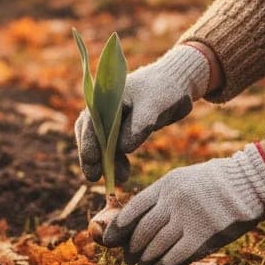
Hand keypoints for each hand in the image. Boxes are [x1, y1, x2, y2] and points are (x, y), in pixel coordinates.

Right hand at [76, 44, 210, 183]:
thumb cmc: (164, 89)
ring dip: (106, 162)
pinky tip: (124, 174)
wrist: (176, 85)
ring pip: (102, 144)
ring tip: (119, 179)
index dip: (88, 140)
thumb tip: (123, 148)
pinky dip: (117, 161)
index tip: (92, 158)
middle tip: (94, 177)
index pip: (90, 121)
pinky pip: (114, 148)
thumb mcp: (153, 105)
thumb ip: (139, 125)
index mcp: (105, 98)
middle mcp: (103, 109)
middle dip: (92, 157)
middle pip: (90, 134)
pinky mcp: (121, 130)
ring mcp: (111, 121)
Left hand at [102, 144, 264, 264]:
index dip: (117, 228)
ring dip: (145, 262)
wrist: (251, 181)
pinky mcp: (204, 235)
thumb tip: (135, 221)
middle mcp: (173, 200)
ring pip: (156, 247)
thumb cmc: (215, 183)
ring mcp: (188, 218)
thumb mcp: (183, 179)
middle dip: (131, 249)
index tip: (109, 241)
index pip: (132, 209)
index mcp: (166, 184)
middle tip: (129, 260)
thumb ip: (161, 197)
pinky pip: (175, 258)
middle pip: (142, 232)